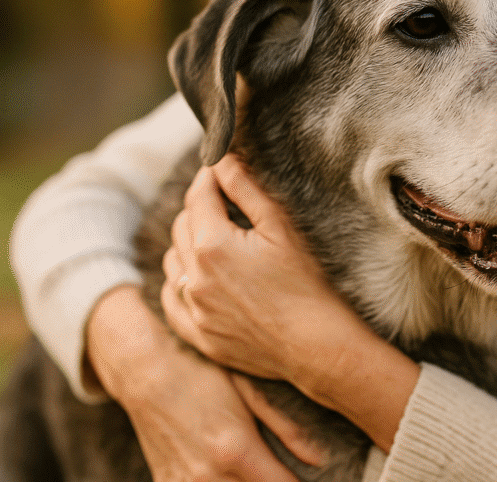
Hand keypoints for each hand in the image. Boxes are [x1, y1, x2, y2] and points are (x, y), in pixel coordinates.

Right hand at [86, 286, 322, 480]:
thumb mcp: (250, 392)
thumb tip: (319, 460)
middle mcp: (208, 477)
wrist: (146, 374)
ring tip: (257, 472)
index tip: (318, 480)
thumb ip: (287, 429)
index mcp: (237, 452)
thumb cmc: (204, 375)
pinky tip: (230, 474)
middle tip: (280, 472)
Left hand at [161, 154, 419, 452]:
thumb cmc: (306, 283)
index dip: (209, 177)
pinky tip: (199, 278)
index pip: (198, 196)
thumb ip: (246, 189)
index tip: (218, 168)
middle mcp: (192, 277)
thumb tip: (223, 160)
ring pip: (172, 261)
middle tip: (225, 203)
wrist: (315, 344)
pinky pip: (172, 299)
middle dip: (200, 208)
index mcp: (211, 245)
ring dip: (187, 245)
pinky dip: (180, 282)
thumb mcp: (280, 227)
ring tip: (217, 241)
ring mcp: (192, 309)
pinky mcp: (198, 335)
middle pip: (182, 225)